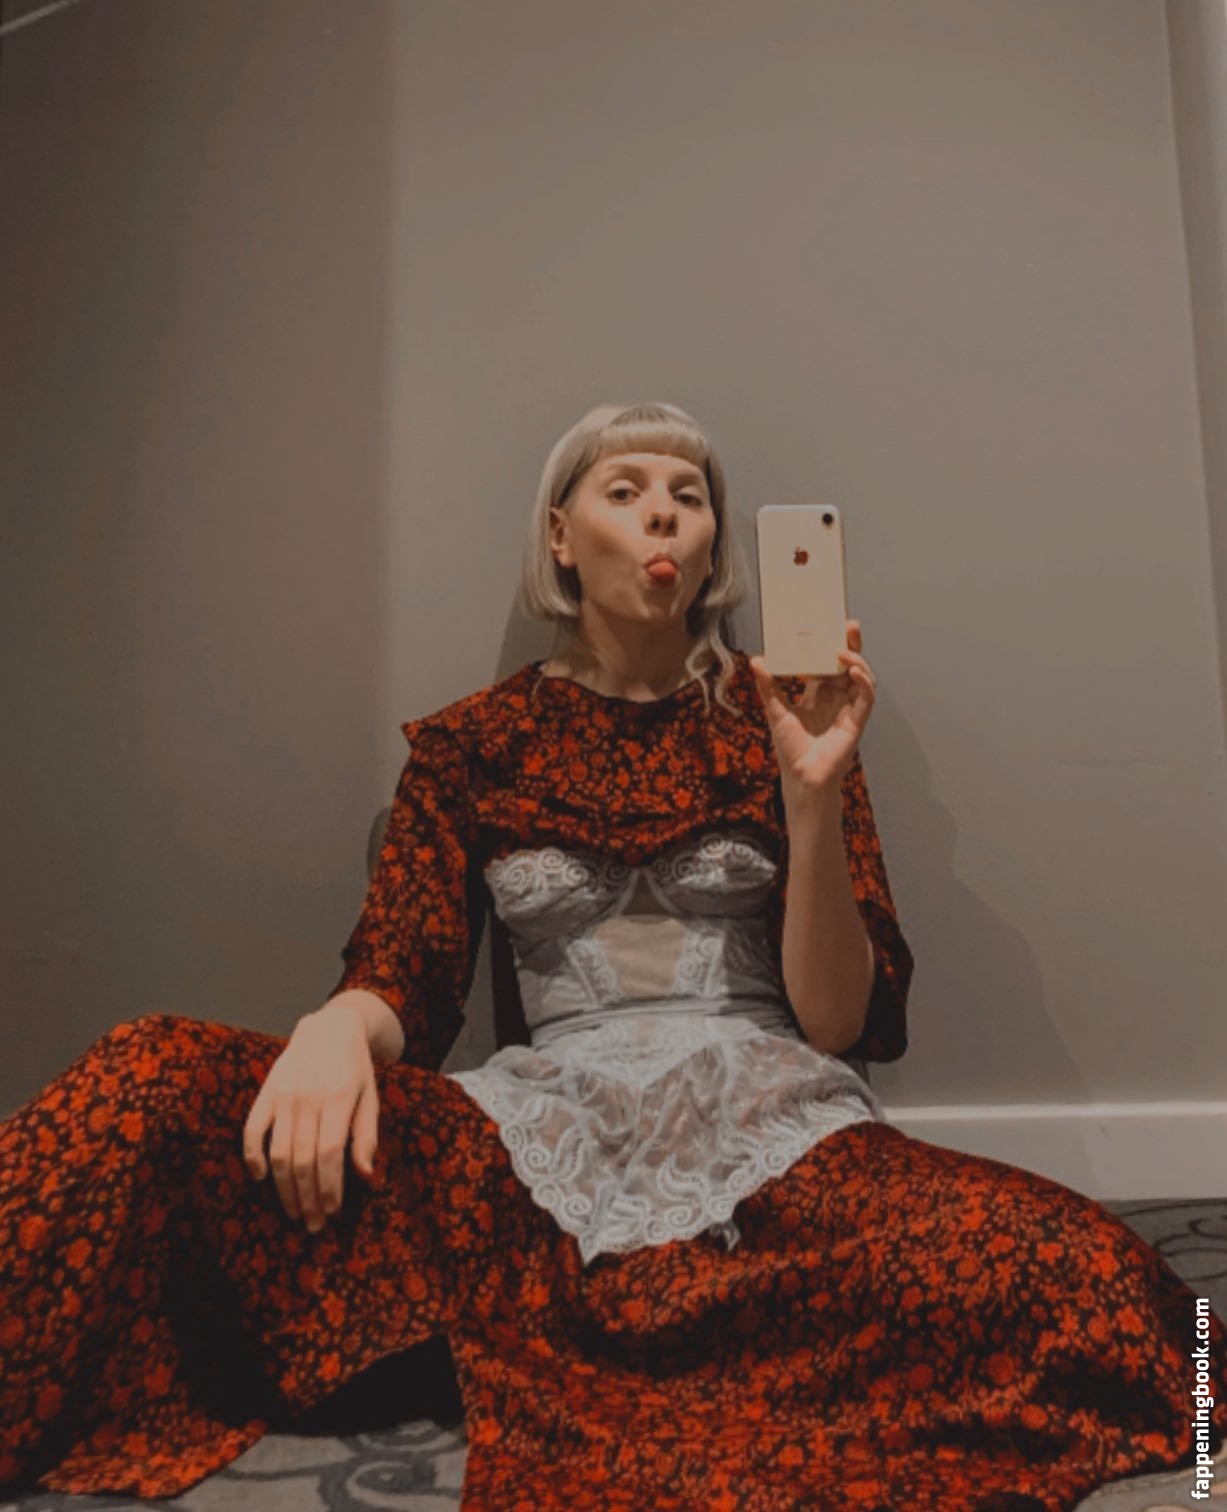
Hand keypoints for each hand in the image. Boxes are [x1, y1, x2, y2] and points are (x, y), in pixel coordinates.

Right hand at [242, 1003, 380, 1232]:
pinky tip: (261, 1178)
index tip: (333, 1211)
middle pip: (304, 1160)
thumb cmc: (355, 1069)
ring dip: (285, 1189)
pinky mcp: (266, 1093)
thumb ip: (366, 1136)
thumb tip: (366, 1176)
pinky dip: (253, 1157)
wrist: (328, 1030)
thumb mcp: (371, 1098)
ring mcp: (284, 1095)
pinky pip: (252, 1130)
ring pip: (279, 1153)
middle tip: (314, 1224)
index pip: (330, 1153)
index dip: (330, 1187)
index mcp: (339, 1098)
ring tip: (295, 1212)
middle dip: (309, 1198)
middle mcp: (309, 1098)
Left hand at [749, 619, 875, 808]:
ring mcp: (849, 708)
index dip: (833, 644)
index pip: (830, 662)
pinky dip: (864, 682)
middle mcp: (837, 697)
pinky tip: (854, 672)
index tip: (829, 625)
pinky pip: (866, 698)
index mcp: (820, 693)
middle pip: (850, 665)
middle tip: (849, 625)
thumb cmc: (791, 748)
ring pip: (862, 678)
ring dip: (858, 661)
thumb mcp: (776, 711)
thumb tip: (757, 661)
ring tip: (844, 650)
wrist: (801, 776)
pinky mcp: (857, 721)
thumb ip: (768, 686)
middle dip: (852, 644)